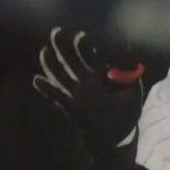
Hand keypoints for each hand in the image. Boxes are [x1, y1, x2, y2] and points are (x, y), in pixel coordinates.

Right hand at [33, 28, 144, 157]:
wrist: (119, 136)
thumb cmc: (127, 111)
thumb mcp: (132, 89)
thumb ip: (130, 70)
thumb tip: (129, 47)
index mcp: (99, 72)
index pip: (88, 55)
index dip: (83, 46)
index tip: (81, 37)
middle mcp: (84, 80)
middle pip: (69, 59)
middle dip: (61, 45)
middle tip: (57, 32)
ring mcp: (75, 93)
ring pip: (58, 74)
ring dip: (50, 63)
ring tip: (45, 52)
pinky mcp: (69, 107)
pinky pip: (55, 97)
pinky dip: (46, 89)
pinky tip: (37, 80)